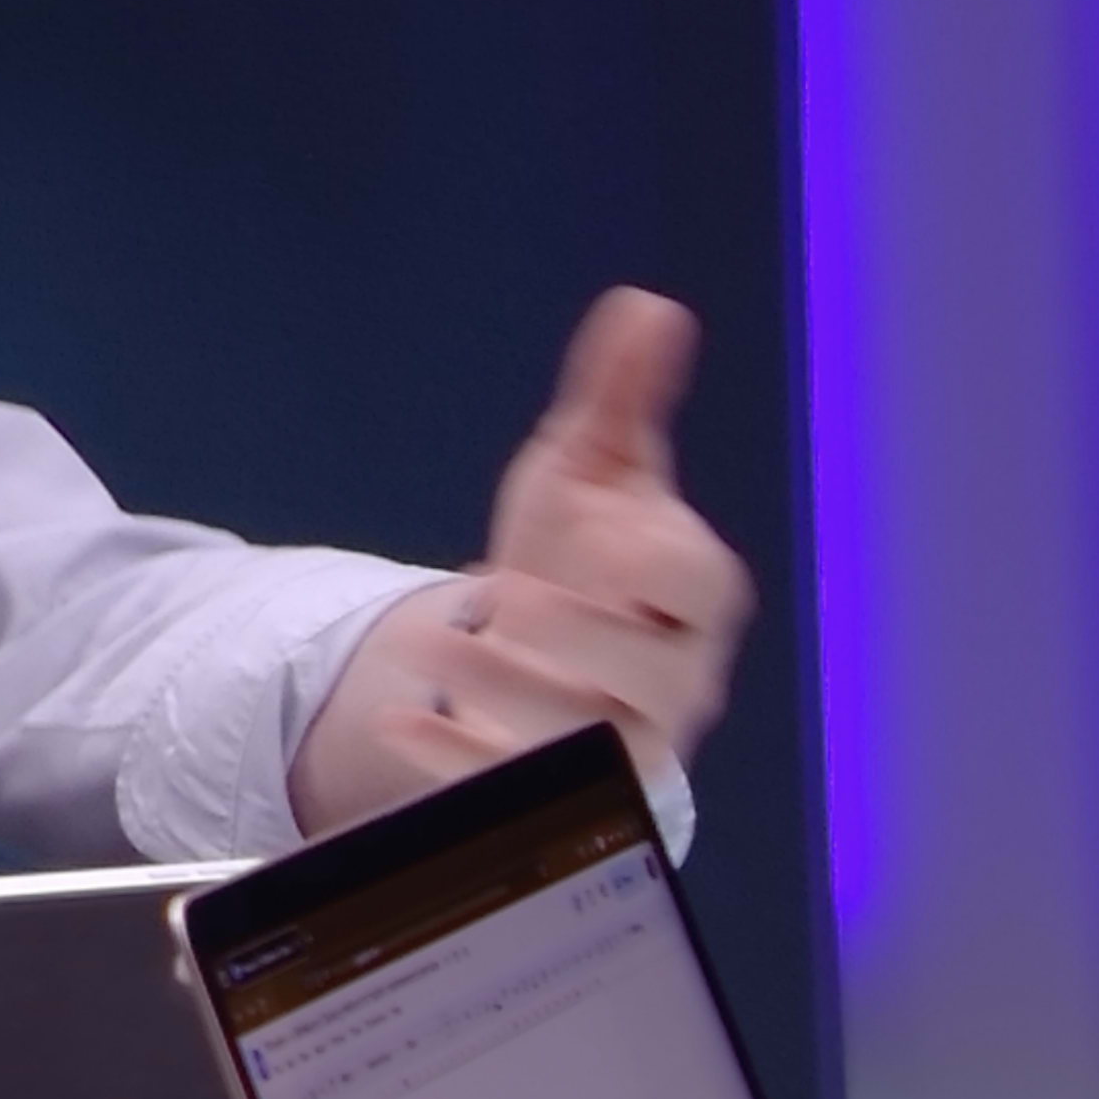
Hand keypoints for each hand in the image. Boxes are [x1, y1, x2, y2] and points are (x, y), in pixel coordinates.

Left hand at [288, 287, 757, 836]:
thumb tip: (648, 309)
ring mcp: (614, 738)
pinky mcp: (549, 787)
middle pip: (653, 674)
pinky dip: (455, 758)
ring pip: (588, 741)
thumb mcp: (587, 470)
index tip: (604, 534)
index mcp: (687, 595)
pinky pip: (512, 789)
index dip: (659, 563)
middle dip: (582, 638)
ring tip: (435, 651)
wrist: (540, 644)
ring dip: (510, 696)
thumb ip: (618, 397)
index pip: (701, 586)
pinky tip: (397, 721)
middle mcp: (669, 676)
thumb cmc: (582, 553)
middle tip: (509, 597)